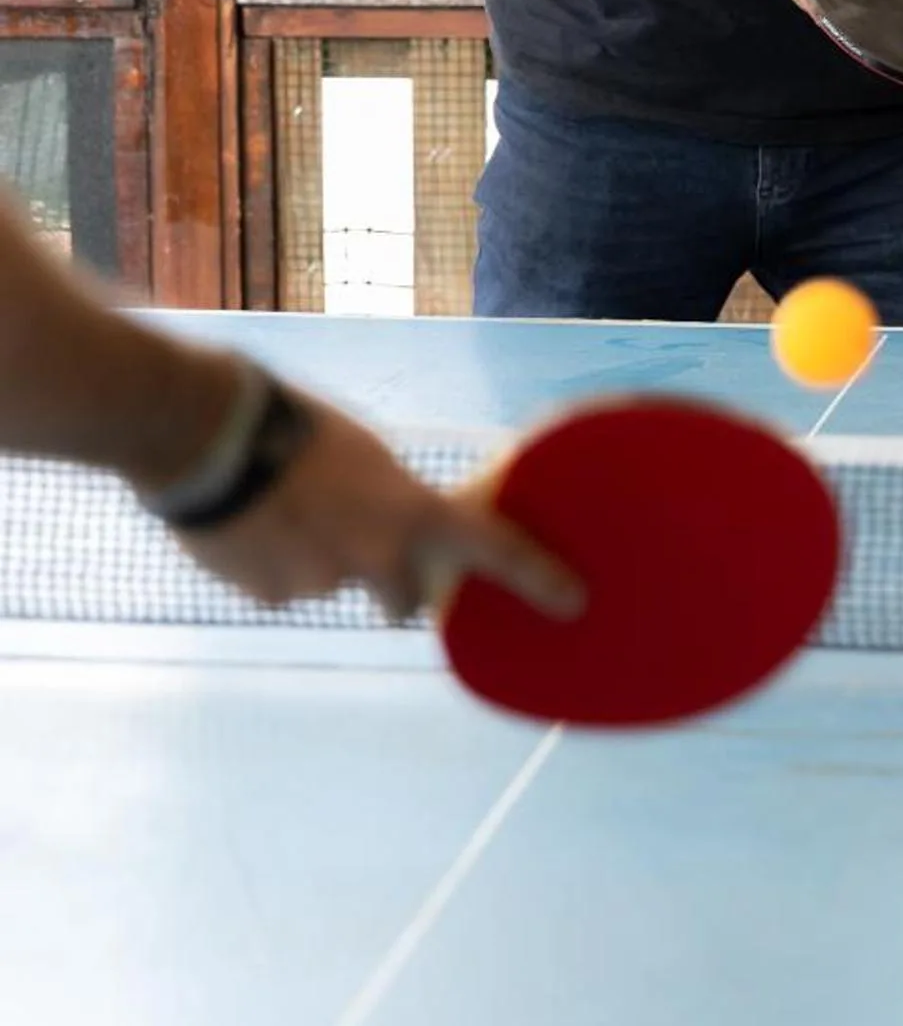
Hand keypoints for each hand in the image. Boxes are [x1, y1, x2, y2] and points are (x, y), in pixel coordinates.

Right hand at [187, 396, 583, 624]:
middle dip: (388, 581)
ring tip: (282, 505)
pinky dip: (273, 564)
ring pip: (332, 584)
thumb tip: (401, 526)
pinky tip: (251, 523)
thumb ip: (395, 500)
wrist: (206, 433)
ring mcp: (322, 585)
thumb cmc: (292, 425)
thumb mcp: (367, 454)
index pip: (494, 550)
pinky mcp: (271, 597)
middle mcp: (377, 560)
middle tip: (357, 538)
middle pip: (402, 600)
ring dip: (317, 557)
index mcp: (411, 513)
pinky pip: (282, 589)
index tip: (573, 600)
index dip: (539, 576)